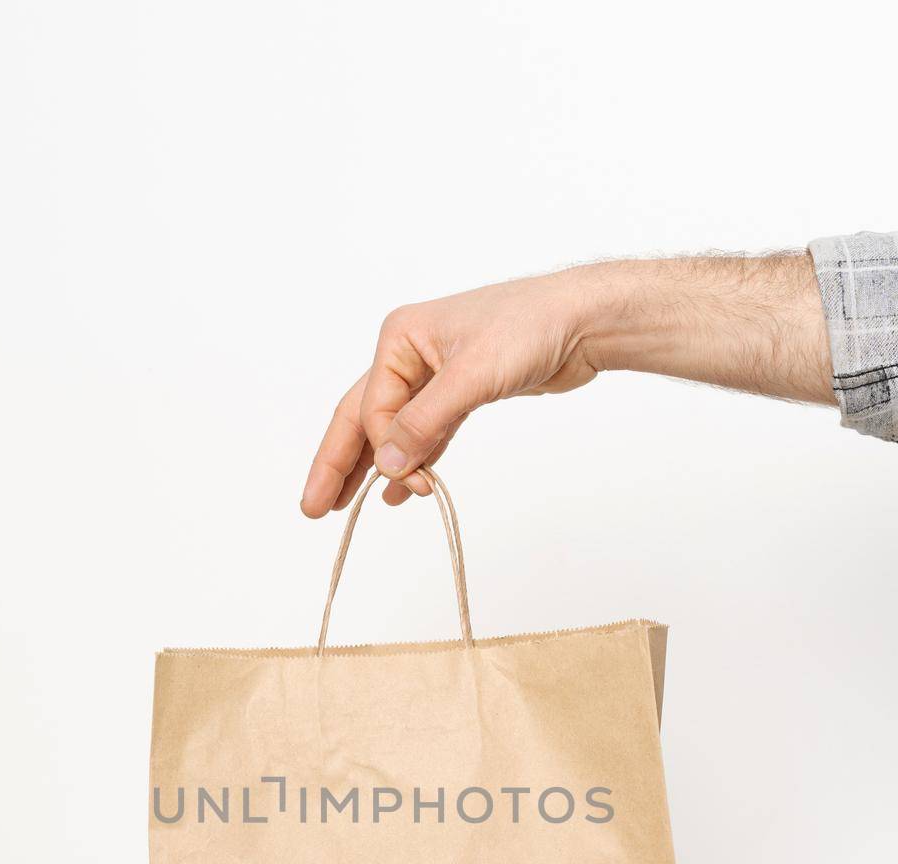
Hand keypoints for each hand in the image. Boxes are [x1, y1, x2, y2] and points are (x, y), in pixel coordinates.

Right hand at [300, 255, 832, 515]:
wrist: (584, 320)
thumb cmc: (531, 328)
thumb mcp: (473, 376)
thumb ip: (425, 422)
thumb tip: (386, 466)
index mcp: (401, 338)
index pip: (373, 407)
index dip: (383, 450)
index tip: (407, 483)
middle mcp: (410, 354)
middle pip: (362, 417)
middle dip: (339, 464)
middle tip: (313, 508)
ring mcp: (435, 375)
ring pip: (391, 429)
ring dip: (372, 468)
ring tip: (343, 508)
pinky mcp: (460, 394)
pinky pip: (423, 434)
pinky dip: (411, 462)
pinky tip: (398, 491)